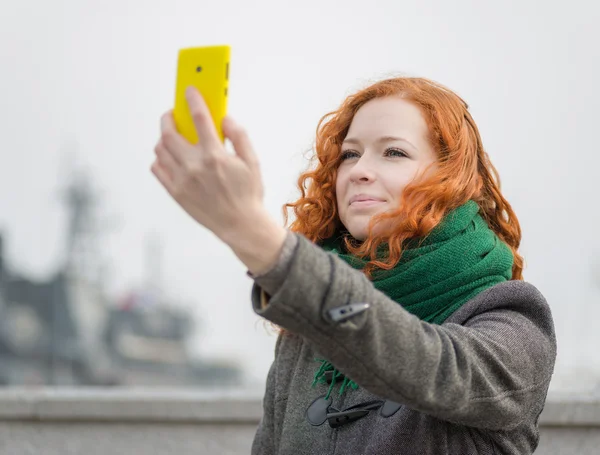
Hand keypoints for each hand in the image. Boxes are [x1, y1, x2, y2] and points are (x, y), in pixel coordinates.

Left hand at [151, 87, 264, 241]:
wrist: (240, 225)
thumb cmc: (248, 193)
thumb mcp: (252, 162)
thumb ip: (239, 136)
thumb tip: (225, 118)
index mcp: (215, 156)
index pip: (199, 118)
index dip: (193, 99)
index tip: (189, 90)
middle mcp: (195, 166)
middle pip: (169, 132)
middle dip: (169, 117)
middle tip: (174, 114)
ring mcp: (182, 180)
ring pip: (160, 149)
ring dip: (164, 137)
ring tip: (174, 136)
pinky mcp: (175, 192)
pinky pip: (157, 168)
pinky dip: (160, 158)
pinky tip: (170, 156)